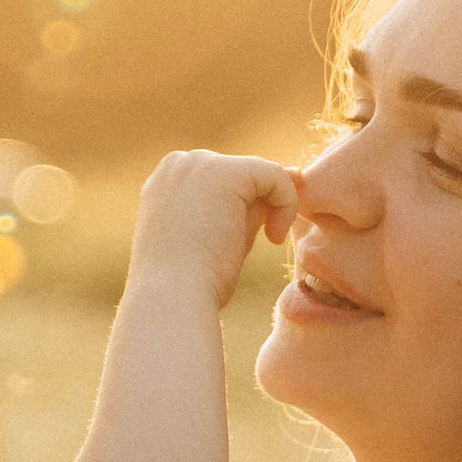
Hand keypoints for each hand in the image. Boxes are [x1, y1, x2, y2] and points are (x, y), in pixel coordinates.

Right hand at [126, 151, 298, 311]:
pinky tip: (273, 238)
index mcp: (167, 180)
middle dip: (258, 206)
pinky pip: (275, 175)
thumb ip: (249, 204)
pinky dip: (286, 204)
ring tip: (266, 241)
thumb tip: (293, 173)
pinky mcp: (225, 171)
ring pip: (261, 172)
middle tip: (247, 246)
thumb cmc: (192, 281)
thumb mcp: (219, 234)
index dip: (244, 209)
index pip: (224, 182)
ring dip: (274, 206)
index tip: (239, 243)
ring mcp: (199, 163)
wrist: (172, 299)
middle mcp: (179, 163)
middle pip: (242, 174)